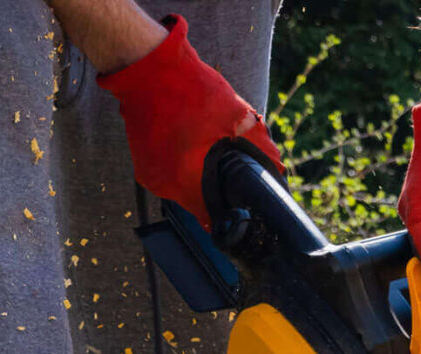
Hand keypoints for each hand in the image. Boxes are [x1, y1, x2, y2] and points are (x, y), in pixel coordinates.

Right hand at [97, 15, 283, 226]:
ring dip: (198, 175)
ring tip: (205, 147)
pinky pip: (169, 175)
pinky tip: (188, 142)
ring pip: (183, 189)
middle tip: (227, 166)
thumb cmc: (191, 89)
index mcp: (186, 180)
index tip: (239, 204)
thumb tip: (278, 169)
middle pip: (198, 202)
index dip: (230, 211)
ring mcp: (149, 176)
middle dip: (215, 188)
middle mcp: (164, 185)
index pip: (212, 218)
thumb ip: (259, 145)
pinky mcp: (142, 165)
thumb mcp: (234, 115)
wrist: (147, 68)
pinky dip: (181, 165)